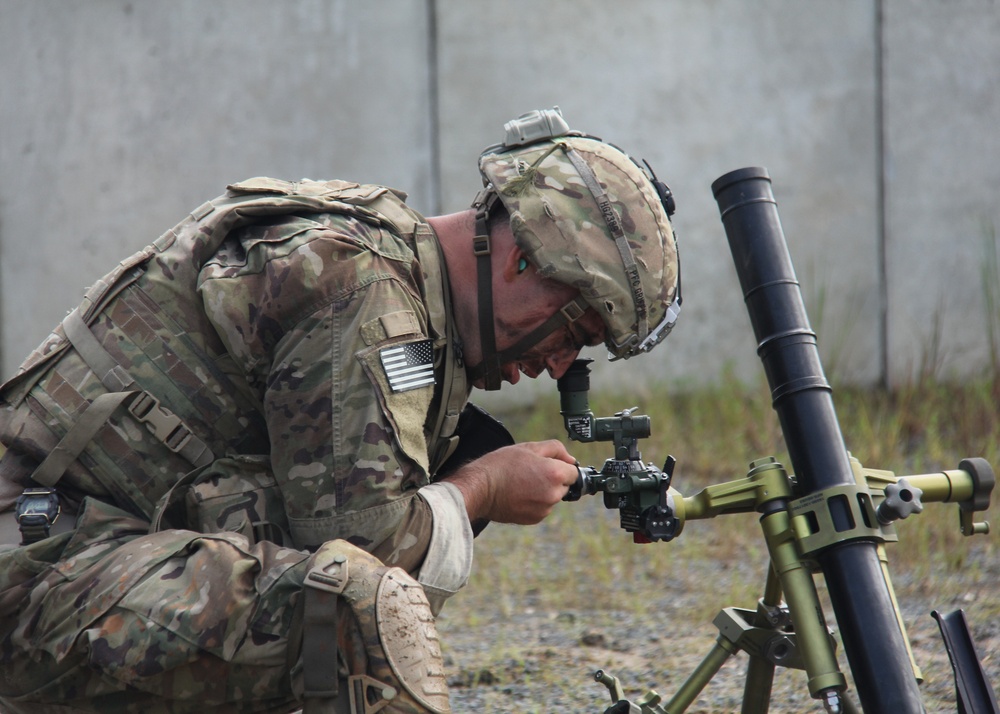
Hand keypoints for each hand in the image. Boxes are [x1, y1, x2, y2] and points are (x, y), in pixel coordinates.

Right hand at [443, 440, 578, 524]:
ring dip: (543, 491)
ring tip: (521, 483)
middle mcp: (553, 494)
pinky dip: (534, 502)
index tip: (550, 465)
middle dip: (553, 479)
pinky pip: (541, 508)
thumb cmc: (501, 465)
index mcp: (555, 474)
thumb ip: (556, 449)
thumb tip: (570, 459)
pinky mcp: (534, 519)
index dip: (562, 466)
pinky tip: (518, 494)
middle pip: (564, 486)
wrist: (480, 488)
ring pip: (552, 497)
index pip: (574, 472)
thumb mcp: (529, 447)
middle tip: (530, 472)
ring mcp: (544, 509)